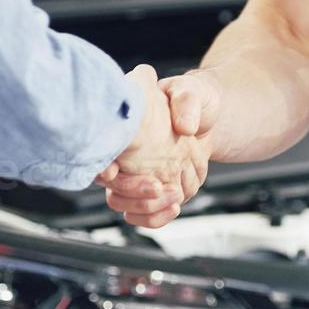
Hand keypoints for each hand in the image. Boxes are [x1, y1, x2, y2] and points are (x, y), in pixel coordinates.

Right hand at [97, 66, 215, 228]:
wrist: (208, 119)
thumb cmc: (194, 99)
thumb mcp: (191, 91)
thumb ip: (187, 102)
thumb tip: (185, 126)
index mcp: (124, 128)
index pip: (100, 152)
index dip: (100, 164)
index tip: (113, 171)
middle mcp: (122, 155)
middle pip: (109, 185)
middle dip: (132, 192)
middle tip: (157, 186)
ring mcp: (135, 176)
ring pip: (124, 205)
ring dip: (147, 207)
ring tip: (174, 194)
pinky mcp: (151, 191)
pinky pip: (143, 215)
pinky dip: (156, 217)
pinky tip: (174, 206)